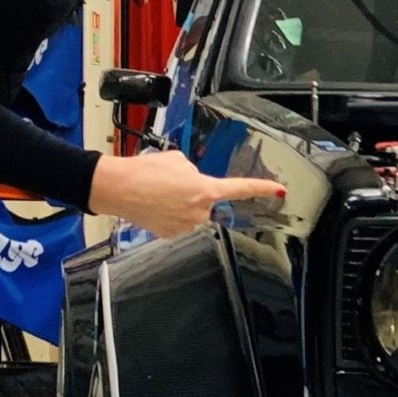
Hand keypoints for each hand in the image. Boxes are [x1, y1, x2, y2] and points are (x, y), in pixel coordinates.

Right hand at [90, 150, 283, 237]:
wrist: (118, 187)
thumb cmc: (145, 171)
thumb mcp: (178, 161)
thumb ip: (195, 172)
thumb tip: (195, 182)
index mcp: (205, 190)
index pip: (241, 189)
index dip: (262, 189)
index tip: (279, 191)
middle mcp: (200, 212)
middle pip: (208, 202)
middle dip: (195, 194)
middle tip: (171, 185)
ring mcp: (186, 227)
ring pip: (192, 214)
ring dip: (180, 204)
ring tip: (159, 195)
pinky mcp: (171, 236)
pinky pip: (178, 224)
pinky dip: (169, 215)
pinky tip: (154, 206)